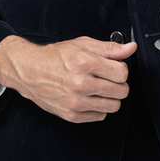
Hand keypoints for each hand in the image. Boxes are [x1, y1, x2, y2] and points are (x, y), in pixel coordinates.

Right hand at [0, 35, 137, 123]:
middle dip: (117, 83)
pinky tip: (88, 97)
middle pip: (121, 91)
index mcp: (84, 63)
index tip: (112, 68)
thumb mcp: (82, 45)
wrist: (29, 71)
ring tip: (98, 88)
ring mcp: (76, 102)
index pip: (122, 73)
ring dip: (110, 97)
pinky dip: (97, 107)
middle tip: (106, 78)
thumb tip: (130, 48)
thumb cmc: (55, 57)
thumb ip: (109, 48)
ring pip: (114, 106)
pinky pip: (100, 116)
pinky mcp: (72, 115)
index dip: (120, 69)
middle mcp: (80, 84)